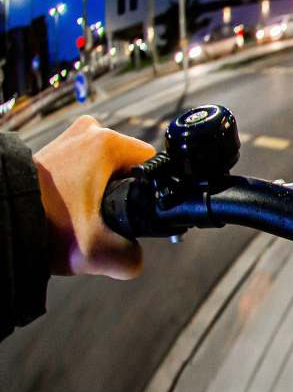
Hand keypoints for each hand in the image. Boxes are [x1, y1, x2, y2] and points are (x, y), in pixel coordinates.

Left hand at [33, 116, 155, 277]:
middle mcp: (88, 132)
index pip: (152, 166)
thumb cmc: (41, 225)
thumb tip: (134, 257)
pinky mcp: (53, 149)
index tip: (126, 214)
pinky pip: (83, 169)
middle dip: (120, 195)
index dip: (146, 196)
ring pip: (105, 170)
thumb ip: (130, 259)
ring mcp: (68, 138)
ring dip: (98, 193)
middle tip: (98, 220)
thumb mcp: (96, 252)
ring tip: (80, 216)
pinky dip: (79, 189)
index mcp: (107, 143)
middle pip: (127, 168)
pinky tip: (66, 209)